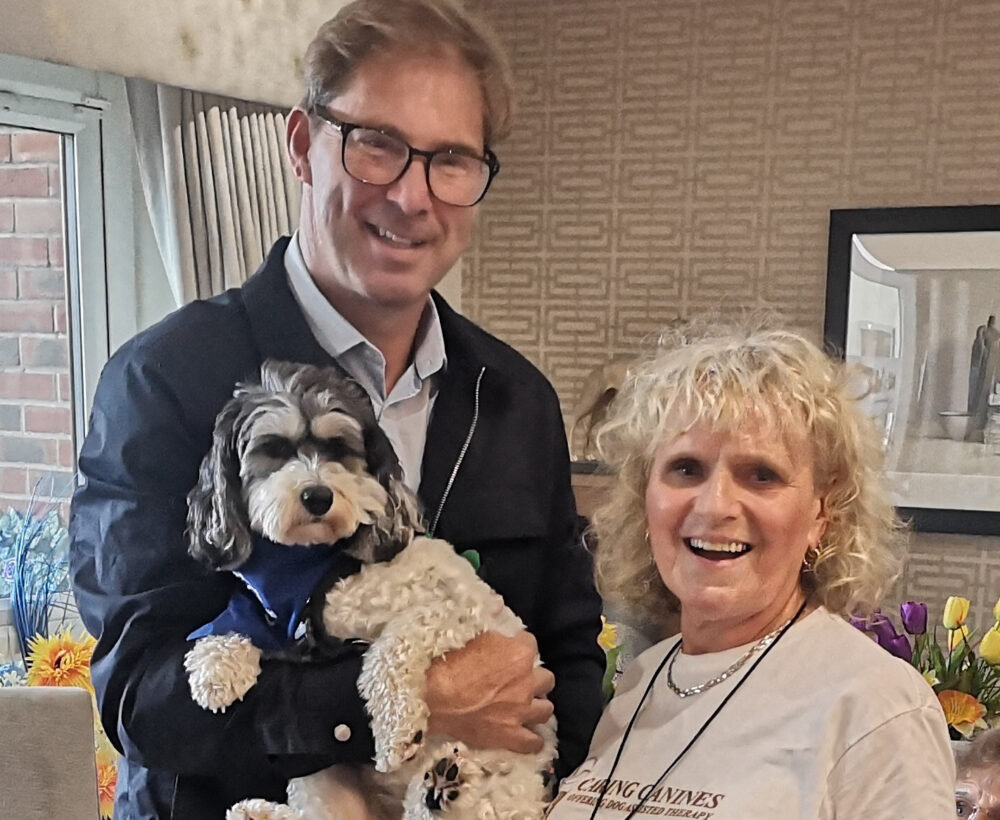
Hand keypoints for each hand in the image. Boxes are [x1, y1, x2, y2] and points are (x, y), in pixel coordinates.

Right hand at [424, 630, 554, 753]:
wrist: (430, 697)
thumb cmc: (448, 662)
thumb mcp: (470, 632)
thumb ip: (490, 619)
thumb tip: (499, 604)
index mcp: (520, 653)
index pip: (531, 644)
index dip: (519, 647)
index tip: (508, 651)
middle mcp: (528, 682)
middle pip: (546, 678)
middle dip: (534, 677)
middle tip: (519, 679)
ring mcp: (522, 711)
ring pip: (546, 708)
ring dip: (537, 705)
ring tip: (524, 705)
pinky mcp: (511, 735)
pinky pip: (534, 742)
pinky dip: (532, 739)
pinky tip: (527, 734)